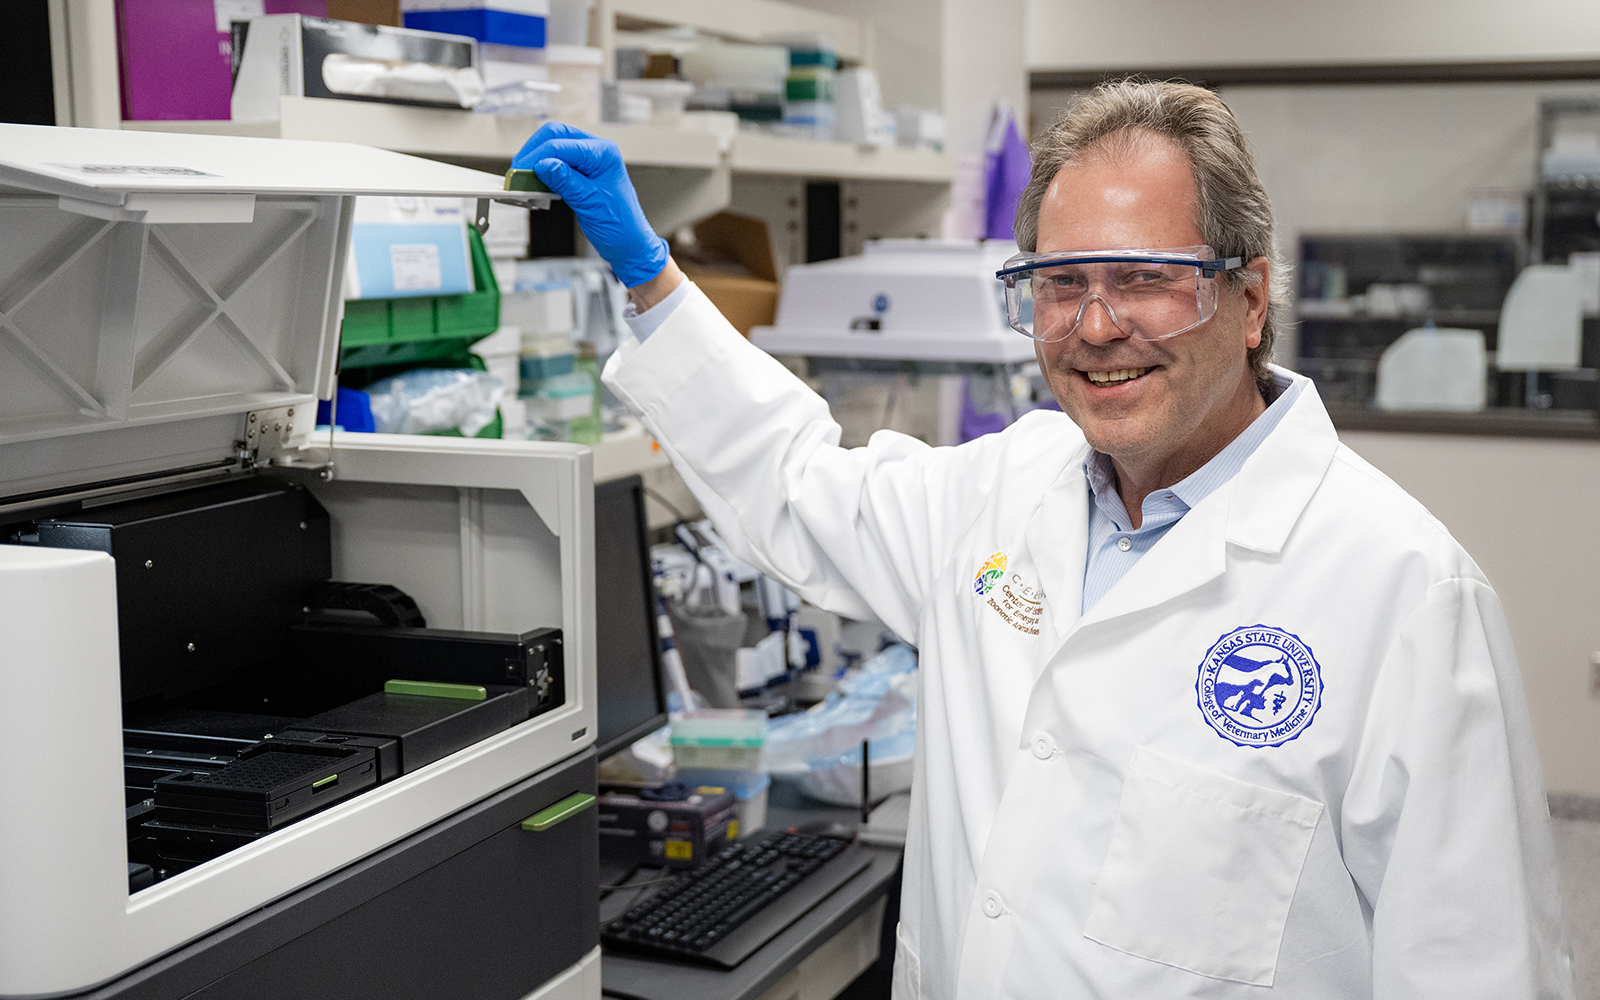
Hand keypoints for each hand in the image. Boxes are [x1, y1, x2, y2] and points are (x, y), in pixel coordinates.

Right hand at [513, 122, 669, 287]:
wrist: (629, 244)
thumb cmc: (620, 226)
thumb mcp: (590, 203)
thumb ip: (566, 181)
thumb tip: (543, 164)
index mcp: (603, 154)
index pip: (562, 144)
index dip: (538, 157)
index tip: (520, 173)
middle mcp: (596, 152)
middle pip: (555, 136)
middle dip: (534, 152)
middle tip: (518, 172)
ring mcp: (588, 162)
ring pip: (553, 147)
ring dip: (536, 160)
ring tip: (523, 178)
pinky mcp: (580, 173)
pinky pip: (556, 164)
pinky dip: (543, 172)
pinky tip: (535, 183)